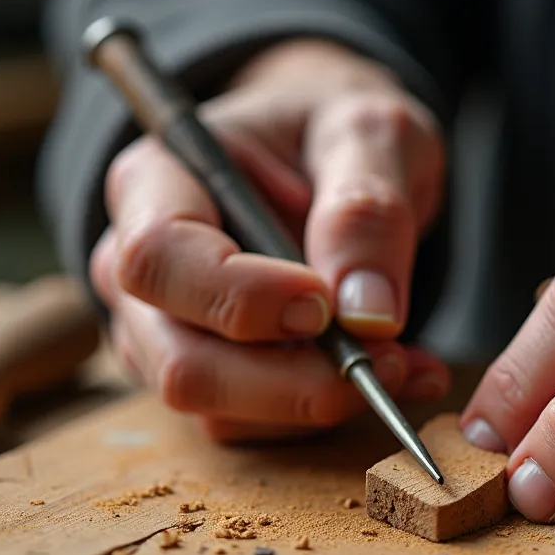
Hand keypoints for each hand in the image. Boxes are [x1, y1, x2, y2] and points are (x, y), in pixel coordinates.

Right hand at [90, 39, 449, 439]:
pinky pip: (255, 424)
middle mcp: (141, 269)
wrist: (331, 154)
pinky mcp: (209, 375)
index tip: (326, 305)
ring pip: (218, 409)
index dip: (241, 298)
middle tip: (391, 358)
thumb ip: (368, 205)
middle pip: (180, 361)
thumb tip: (369, 314)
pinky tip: (400, 370)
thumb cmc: (335, 129)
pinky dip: (329, 412)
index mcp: (156, 180)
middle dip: (291, 382)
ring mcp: (164, 331)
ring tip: (413, 361)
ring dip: (320, 402)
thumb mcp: (371, 131)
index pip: (159, 258)